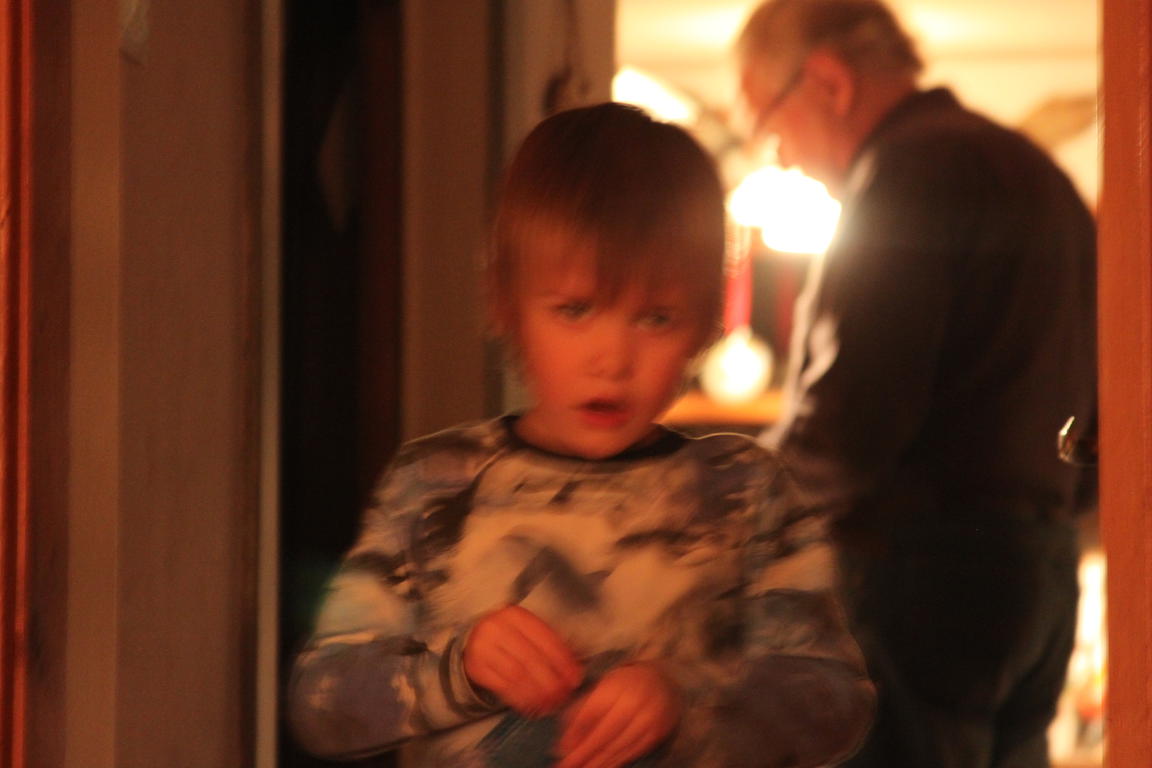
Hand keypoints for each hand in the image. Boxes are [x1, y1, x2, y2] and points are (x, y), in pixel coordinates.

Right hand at [463, 605, 582, 716]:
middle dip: (551, 682)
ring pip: (517, 675)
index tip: (575, 679)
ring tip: (549, 704)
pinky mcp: (475, 666)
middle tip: (563, 696)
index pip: (545, 639)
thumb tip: (575, 669)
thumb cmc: (509, 638)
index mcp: (516, 615)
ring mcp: (483, 646)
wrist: (474, 641)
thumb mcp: (527, 632)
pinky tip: (531, 705)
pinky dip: (520, 699)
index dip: (563, 661)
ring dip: (536, 694)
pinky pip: (502, 686)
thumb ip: (551, 645)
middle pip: (531, 659)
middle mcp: (497, 627)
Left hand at [555, 662, 679, 767]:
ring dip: (598, 762)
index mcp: (615, 686)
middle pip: (604, 734)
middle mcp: (633, 701)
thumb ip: (579, 714)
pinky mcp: (657, 733)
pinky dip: (615, 762)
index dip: (574, 734)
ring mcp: (648, 718)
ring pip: (618, 746)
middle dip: (583, 754)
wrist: (663, 682)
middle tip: (567, 767)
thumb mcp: (600, 690)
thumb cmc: (623, 687)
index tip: (561, 753)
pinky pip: (632, 752)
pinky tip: (603, 767)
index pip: (590, 713)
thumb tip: (562, 746)